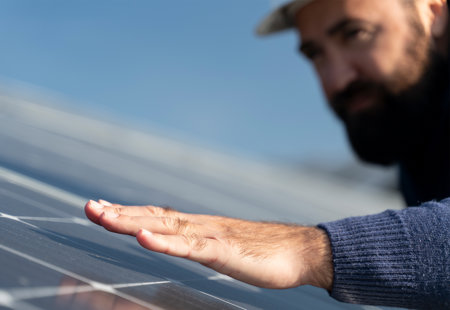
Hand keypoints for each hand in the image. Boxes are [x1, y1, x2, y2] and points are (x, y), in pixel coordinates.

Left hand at [85, 200, 332, 289]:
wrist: (302, 250)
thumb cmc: (265, 251)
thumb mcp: (225, 245)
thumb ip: (203, 242)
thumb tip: (183, 241)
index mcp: (200, 226)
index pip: (157, 215)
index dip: (128, 211)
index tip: (102, 208)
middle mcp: (201, 226)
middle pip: (154, 216)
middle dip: (119, 213)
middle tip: (89, 207)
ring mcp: (212, 236)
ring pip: (166, 227)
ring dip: (132, 222)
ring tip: (103, 217)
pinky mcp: (224, 251)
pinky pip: (190, 246)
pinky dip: (165, 242)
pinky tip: (144, 238)